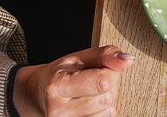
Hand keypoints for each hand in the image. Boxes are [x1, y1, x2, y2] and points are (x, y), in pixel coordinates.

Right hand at [12, 46, 135, 116]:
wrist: (39, 94)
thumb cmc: (60, 74)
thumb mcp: (78, 57)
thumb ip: (105, 55)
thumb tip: (128, 59)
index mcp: (57, 86)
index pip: (103, 81)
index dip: (111, 71)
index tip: (103, 67)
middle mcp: (58, 109)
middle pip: (107, 97)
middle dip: (109, 85)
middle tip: (94, 79)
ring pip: (108, 110)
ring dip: (106, 98)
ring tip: (89, 91)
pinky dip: (103, 110)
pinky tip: (89, 102)